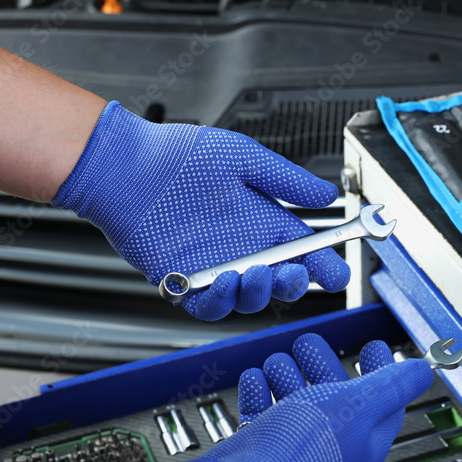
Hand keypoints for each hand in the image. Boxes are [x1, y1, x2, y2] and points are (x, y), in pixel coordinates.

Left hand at [52, 101, 350, 319]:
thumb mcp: (244, 157)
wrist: (125, 165)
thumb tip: (327, 193)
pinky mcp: (185, 282)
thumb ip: (286, 179)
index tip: (337, 271)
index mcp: (264, 222)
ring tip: (259, 272)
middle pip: (283, 282)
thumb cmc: (178, 155)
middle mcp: (244, 249)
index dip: (324, 266)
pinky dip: (222, 300)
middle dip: (296, 284)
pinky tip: (225, 280)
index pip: (305, 252)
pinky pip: (210, 305)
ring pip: (250, 299)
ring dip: (261, 292)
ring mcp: (215, 268)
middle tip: (296, 272)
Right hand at [179, 333, 432, 461]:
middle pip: (333, 395)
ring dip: (286, 374)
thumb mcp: (364, 404)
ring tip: (278, 361)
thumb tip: (424, 372)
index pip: (382, 401)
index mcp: (364, 436)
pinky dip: (259, 392)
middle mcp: (332, 443)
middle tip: (309, 344)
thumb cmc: (309, 450)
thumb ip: (395, 385)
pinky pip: (262, 414)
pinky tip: (256, 379)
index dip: (380, 369)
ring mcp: (296, 446)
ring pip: (294, 401)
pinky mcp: (263, 448)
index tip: (372, 347)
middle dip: (321, 364)